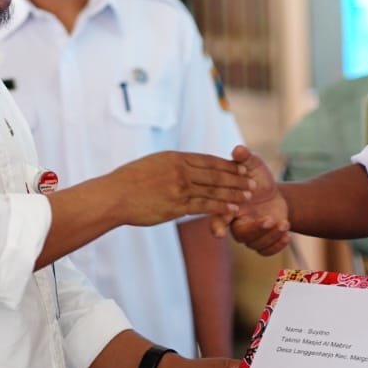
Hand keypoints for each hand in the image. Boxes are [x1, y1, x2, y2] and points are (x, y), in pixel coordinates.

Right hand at [106, 152, 253, 226]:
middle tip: (253, 182)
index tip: (241, 167)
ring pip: (214, 189)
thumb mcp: (151, 165)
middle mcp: (180, 170)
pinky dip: (220, 207)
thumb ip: (170, 166)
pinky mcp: (177, 205)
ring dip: (233, 193)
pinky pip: (204, 206)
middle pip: (216, 173)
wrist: (114, 196)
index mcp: (175, 157)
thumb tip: (180, 166)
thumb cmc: (127, 182)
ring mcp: (180, 187)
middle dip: (236, 178)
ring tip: (248, 196)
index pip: (208, 160)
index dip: (227, 164)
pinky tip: (232, 210)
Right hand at [213, 146, 289, 254]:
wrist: (273, 192)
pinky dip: (277, 246)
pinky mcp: (260, 242)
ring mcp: (248, 234)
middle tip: (270, 219)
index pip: (217, 219)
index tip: (220, 234)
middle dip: (256, 229)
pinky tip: (286, 234)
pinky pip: (265, 251)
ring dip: (270, 235)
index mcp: (227, 207)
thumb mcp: (252, 165)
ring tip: (284, 223)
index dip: (216, 227)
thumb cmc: (256, 178)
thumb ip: (244, 159)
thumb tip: (239, 149)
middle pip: (240, 235)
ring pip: (255, 244)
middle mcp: (234, 223)